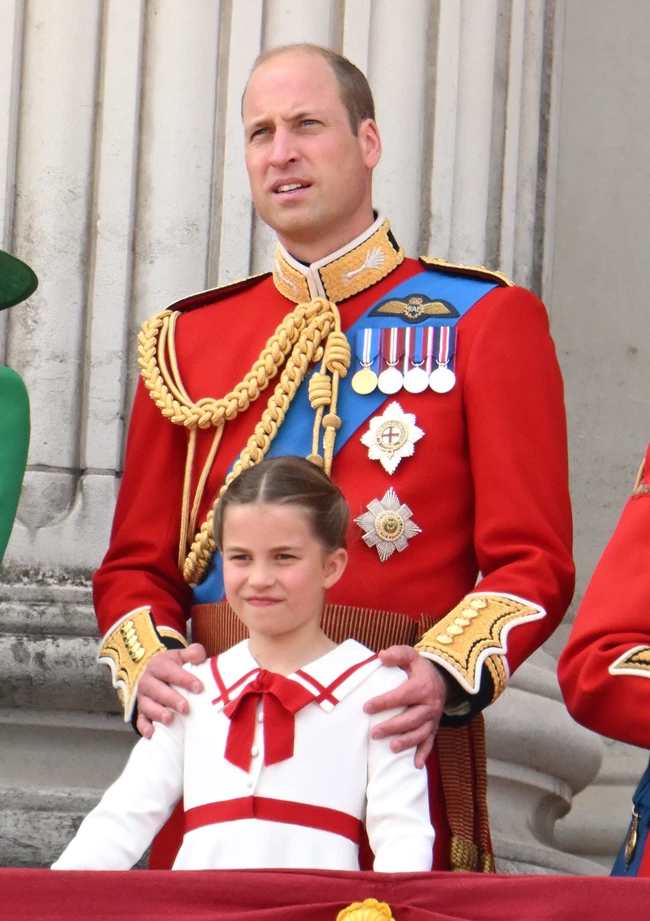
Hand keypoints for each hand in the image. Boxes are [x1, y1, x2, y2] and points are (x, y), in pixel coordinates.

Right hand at [135, 644, 206, 737]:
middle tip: (185, 707)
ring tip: (170, 719)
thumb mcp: (180, 656)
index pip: (169, 671)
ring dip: (158, 713)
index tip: (199, 687)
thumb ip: (192, 653)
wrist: (154, 675)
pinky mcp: (141, 712)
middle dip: (171, 699)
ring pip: (147, 706)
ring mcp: (143, 697)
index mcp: (158, 666)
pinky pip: (140, 720)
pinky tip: (152, 733)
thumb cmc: (173, 667)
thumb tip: (200, 655)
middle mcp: (147, 681)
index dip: (184, 679)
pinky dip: (144, 727)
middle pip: (157, 690)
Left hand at [364, 645, 448, 768]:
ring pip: (421, 733)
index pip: (402, 696)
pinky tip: (415, 765)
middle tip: (373, 733)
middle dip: (392, 727)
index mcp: (422, 686)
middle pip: (411, 719)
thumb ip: (397, 654)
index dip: (384, 702)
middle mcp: (430, 704)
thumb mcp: (410, 655)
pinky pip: (430, 742)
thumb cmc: (419, 669)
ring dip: (407, 742)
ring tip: (392, 748)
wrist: (442, 679)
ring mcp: (433, 718)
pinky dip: (424, 754)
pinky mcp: (434, 728)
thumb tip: (381, 656)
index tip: (367, 707)